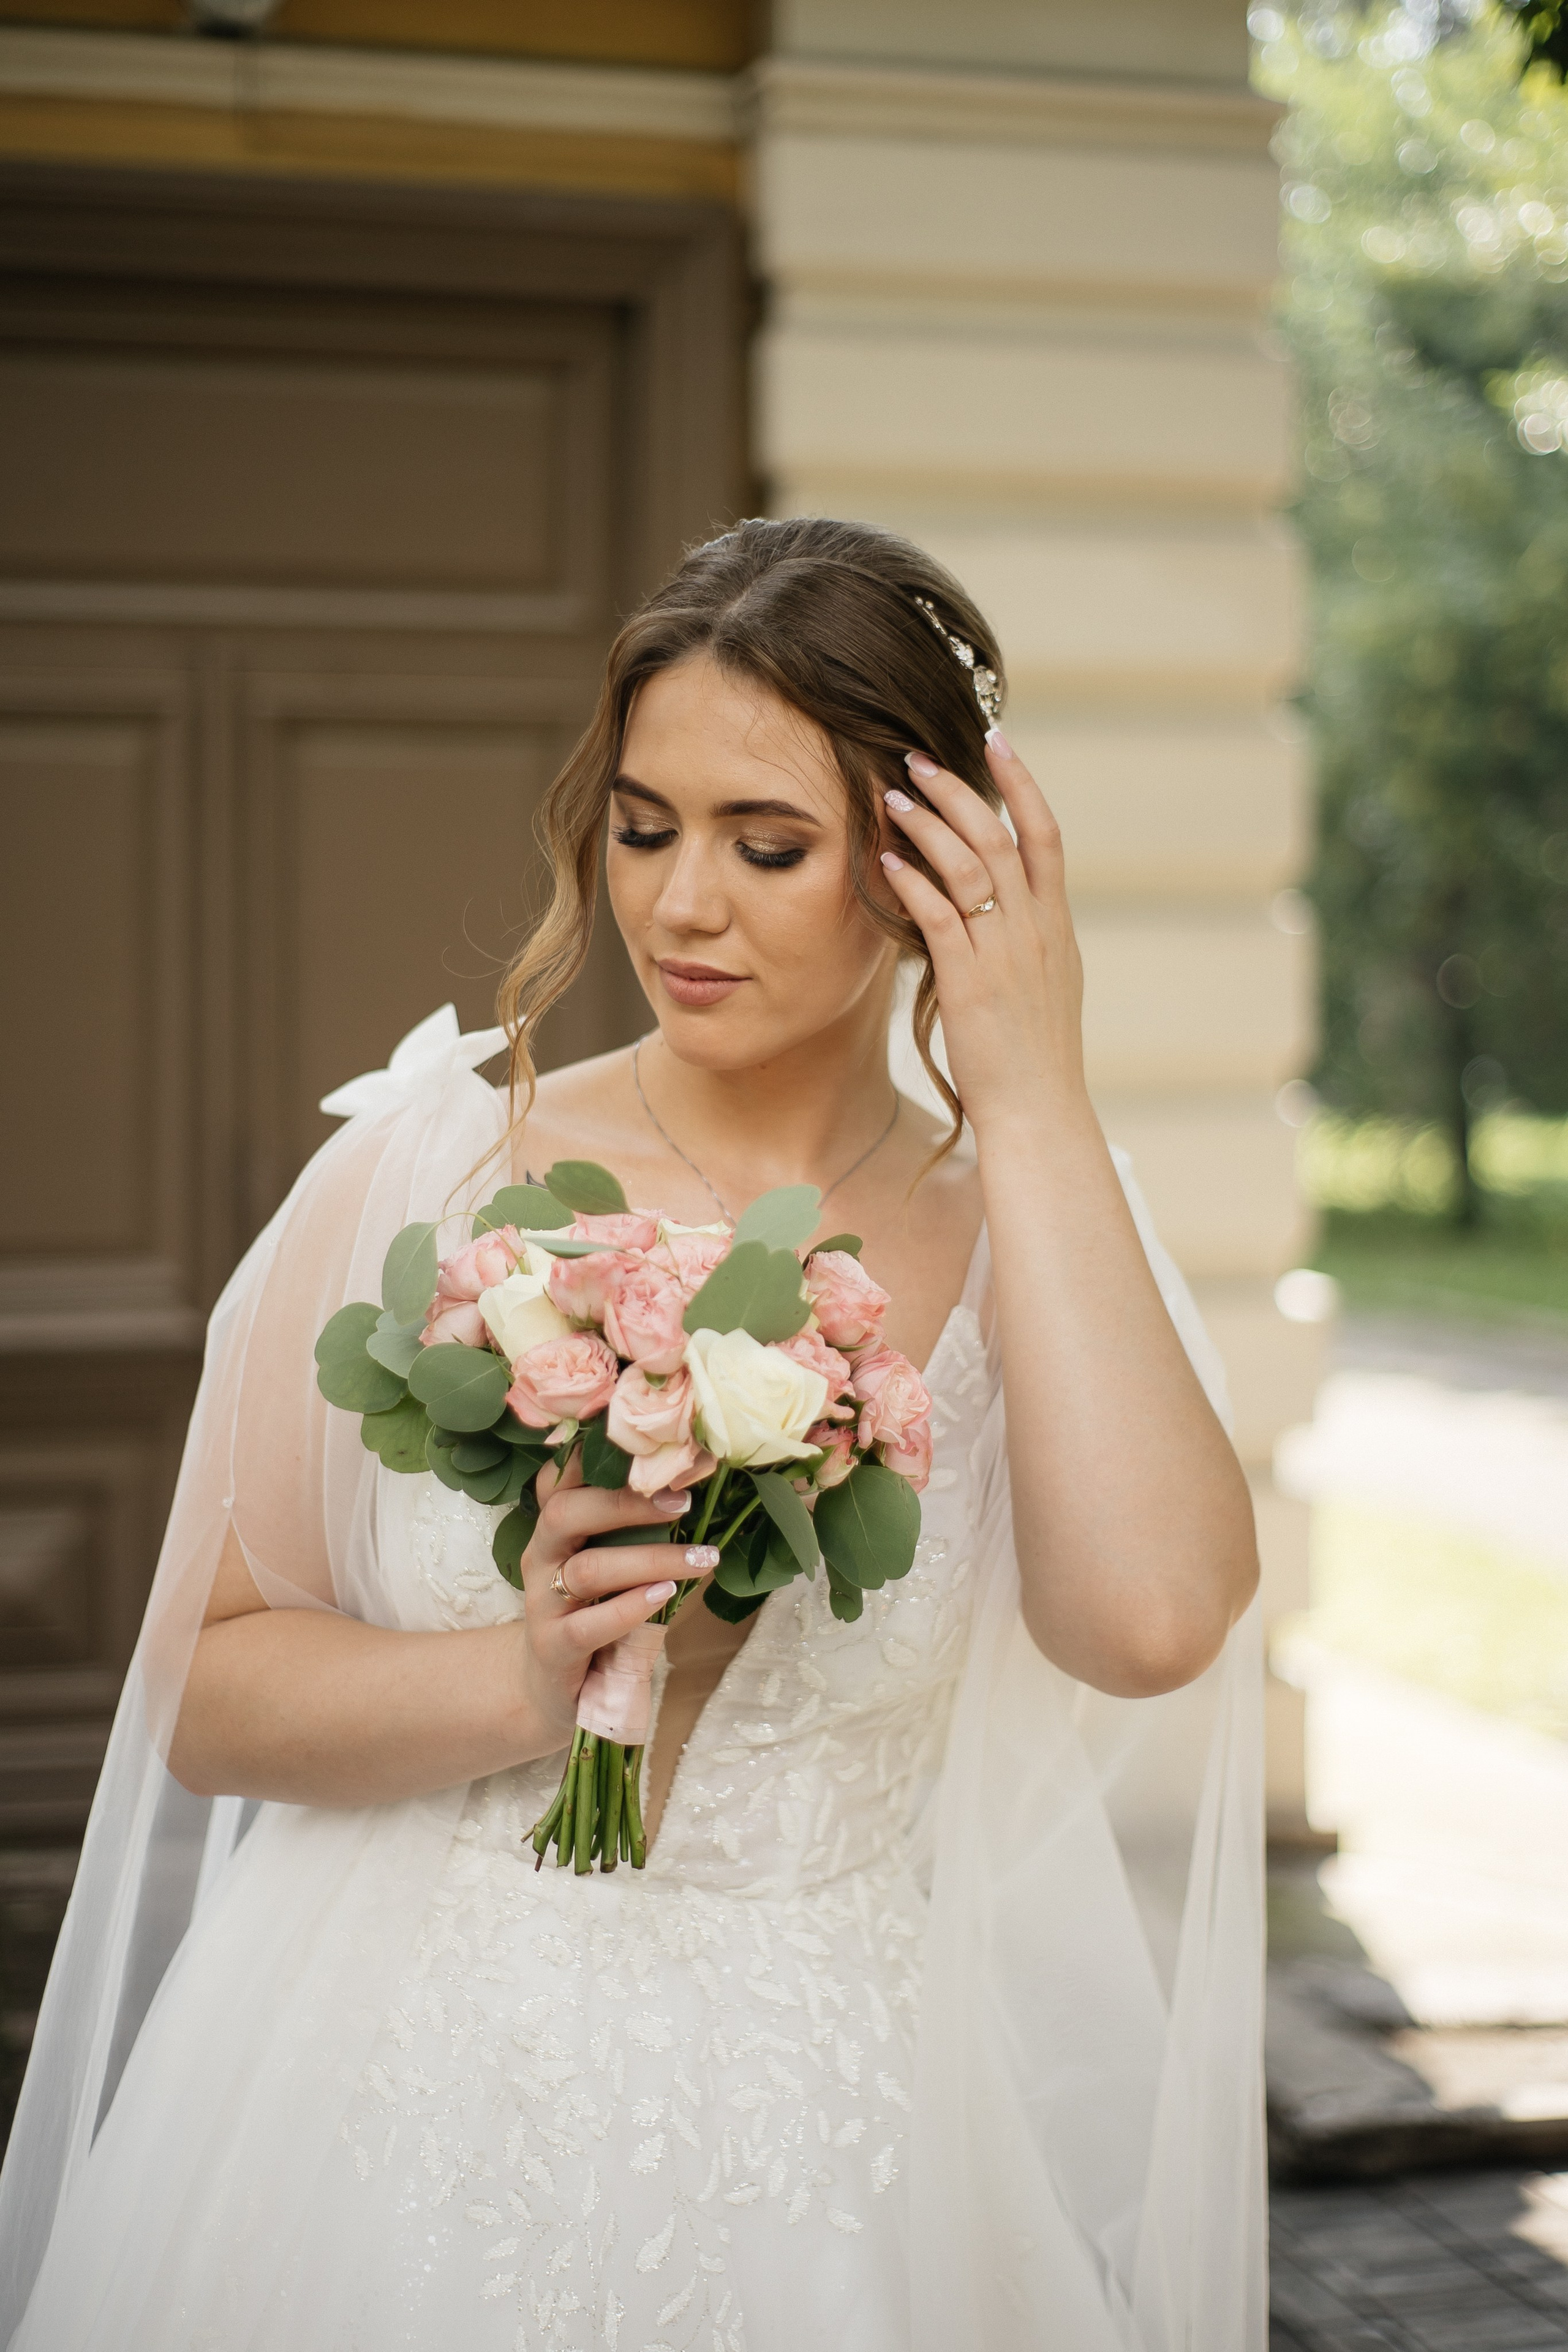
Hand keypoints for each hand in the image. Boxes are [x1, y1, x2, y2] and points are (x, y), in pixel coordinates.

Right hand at [517, 1456, 715, 1749]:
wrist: (553, 1687)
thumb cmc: (594, 1612)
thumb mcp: (608, 1565)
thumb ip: (632, 1531)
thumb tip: (692, 1490)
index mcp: (556, 1528)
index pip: (561, 1479)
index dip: (591, 1455)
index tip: (642, 1442)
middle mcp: (542, 1555)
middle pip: (567, 1512)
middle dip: (627, 1502)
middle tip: (684, 1502)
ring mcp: (543, 1603)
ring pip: (589, 1569)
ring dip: (651, 1559)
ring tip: (702, 1559)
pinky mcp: (554, 1647)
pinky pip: (589, 1624)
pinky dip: (630, 1607)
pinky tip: (665, 1597)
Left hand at [878, 732, 1086, 1136]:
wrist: (1039, 1111)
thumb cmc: (1033, 1057)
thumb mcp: (1045, 985)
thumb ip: (1029, 939)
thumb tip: (1008, 906)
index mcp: (1056, 925)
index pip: (1044, 834)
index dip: (1021, 784)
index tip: (995, 741)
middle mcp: (1035, 929)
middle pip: (1000, 837)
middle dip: (958, 791)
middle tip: (917, 758)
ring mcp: (1005, 954)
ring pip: (969, 867)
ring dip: (928, 826)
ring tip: (892, 797)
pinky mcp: (971, 983)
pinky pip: (940, 917)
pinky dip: (912, 882)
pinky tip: (886, 861)